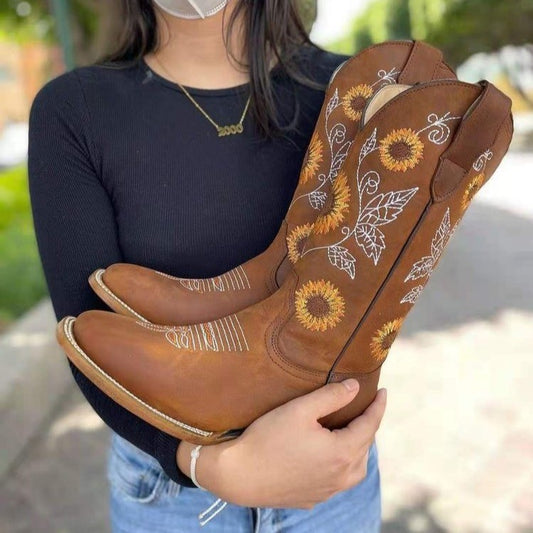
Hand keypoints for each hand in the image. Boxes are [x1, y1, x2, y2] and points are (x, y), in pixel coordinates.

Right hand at [177, 379, 386, 508]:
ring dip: (358, 448)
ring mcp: (327, 491)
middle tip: (366, 407)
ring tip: (352, 431)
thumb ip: (331, 396)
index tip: (383, 392)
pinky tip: (329, 456)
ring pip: (355, 469)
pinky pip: (337, 481)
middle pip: (365, 448)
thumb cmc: (267, 438)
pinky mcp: (312, 498)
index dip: (378, 406)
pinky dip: (341, 465)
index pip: (370, 425)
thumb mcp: (300, 410)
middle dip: (369, 425)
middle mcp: (340, 477)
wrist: (238, 476)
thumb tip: (356, 387)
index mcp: (342, 453)